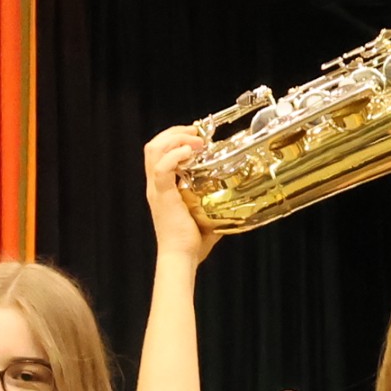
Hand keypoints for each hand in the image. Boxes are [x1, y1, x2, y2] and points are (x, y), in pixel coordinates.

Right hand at [141, 125, 219, 267]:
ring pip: (154, 150)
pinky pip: (162, 167)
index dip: (176, 139)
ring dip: (176, 139)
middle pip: (153, 145)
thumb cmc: (192, 243)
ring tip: (196, 142)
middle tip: (197, 134)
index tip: (197, 137)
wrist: (182, 257)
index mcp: (162, 188)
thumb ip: (216, 204)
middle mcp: (155, 186)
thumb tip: (237, 200)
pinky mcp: (162, 195)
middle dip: (175, 133)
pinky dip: (175, 155)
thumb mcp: (206, 216)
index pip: (159, 153)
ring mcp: (157, 190)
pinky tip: (191, 153)